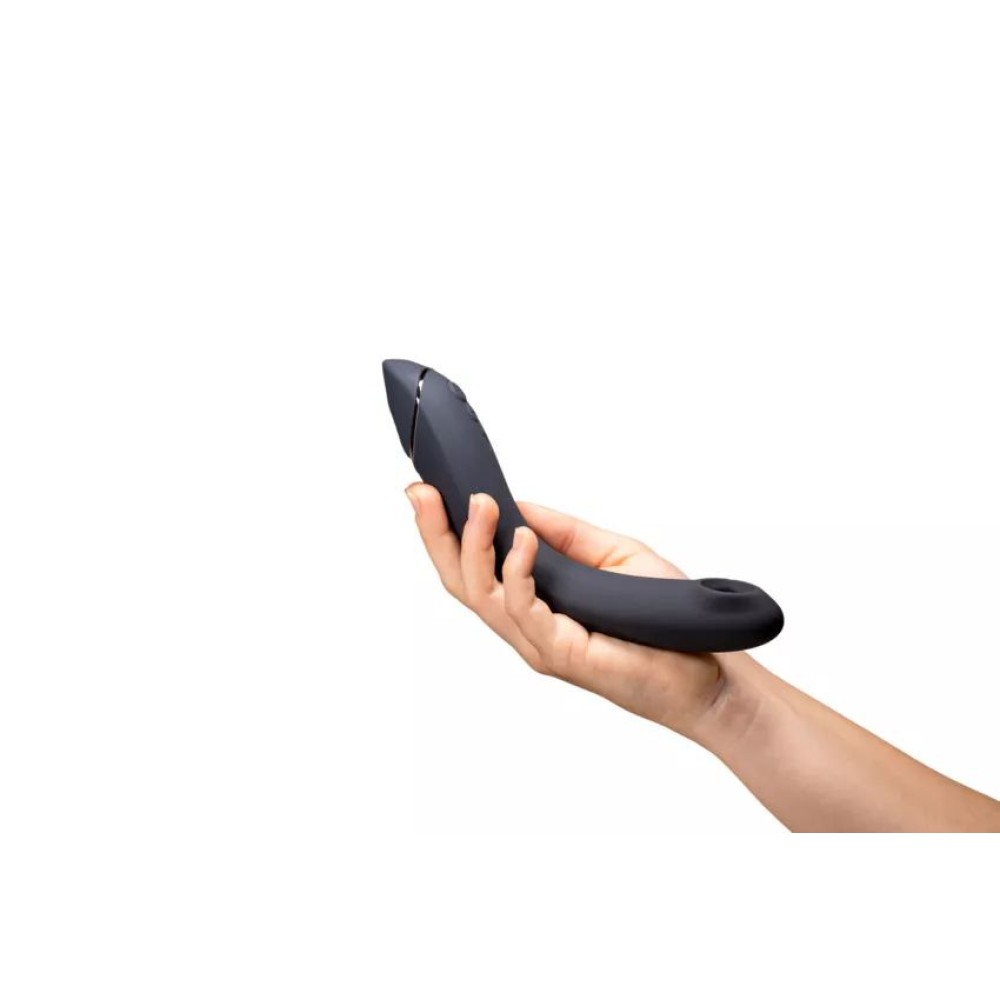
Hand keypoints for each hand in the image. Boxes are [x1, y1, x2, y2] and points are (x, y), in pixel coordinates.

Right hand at [405, 484, 755, 741]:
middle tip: (422, 492)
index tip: (426, 489)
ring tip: (479, 503)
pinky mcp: (560, 654)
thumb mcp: (611, 555)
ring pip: (481, 595)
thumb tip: (520, 504)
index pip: (473, 567)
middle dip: (436, 535)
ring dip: (474, 545)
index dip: (444, 531)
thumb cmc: (665, 619)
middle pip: (460, 582)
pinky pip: (523, 609)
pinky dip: (516, 572)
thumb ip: (564, 534)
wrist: (710, 672)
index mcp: (532, 602)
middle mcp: (526, 625)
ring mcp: (538, 643)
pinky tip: (523, 540)